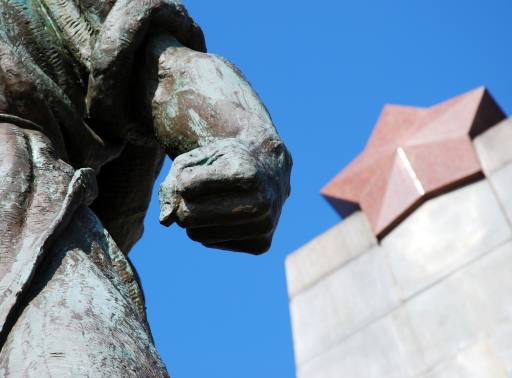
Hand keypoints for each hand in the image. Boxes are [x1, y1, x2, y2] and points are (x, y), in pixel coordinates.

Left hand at [159, 139, 289, 253]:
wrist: (271, 170)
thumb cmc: (228, 160)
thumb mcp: (200, 157)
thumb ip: (173, 182)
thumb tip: (165, 221)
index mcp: (247, 174)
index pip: (186, 185)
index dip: (185, 177)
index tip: (200, 170)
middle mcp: (260, 203)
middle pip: (188, 216)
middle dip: (184, 203)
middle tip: (199, 192)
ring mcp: (263, 227)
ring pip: (195, 234)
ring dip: (196, 218)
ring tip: (216, 201)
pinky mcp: (260, 246)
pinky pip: (210, 243)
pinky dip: (211, 229)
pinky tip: (229, 214)